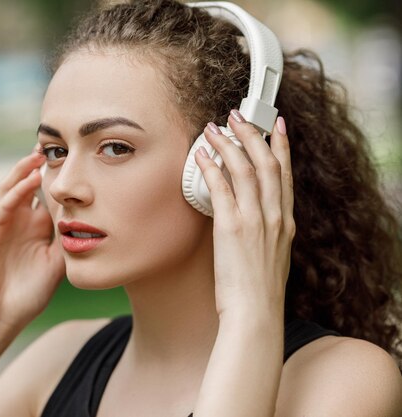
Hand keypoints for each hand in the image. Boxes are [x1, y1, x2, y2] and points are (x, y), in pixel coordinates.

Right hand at [0, 150, 64, 333]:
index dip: (59, 179)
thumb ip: (67, 241)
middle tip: (56, 145)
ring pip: (11, 188)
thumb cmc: (27, 294)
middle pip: (27, 184)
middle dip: (39, 165)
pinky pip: (2, 207)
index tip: (78, 160)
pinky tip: (29, 179)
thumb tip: (89, 220)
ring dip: (24, 170)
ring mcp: (0, 224)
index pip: (46, 195)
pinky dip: (15, 192)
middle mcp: (17, 221)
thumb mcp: (57, 264)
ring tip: (39, 154)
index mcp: (34, 227)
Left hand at [194, 111, 294, 318]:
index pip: (286, 174)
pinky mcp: (232, 228)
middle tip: (238, 115)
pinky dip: (211, 168)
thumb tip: (253, 218)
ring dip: (228, 144)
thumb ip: (267, 232)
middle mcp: (274, 216)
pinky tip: (201, 155)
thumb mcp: (273, 255)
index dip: (282, 146)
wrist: (255, 312)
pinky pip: (221, 188)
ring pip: (244, 169)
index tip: (277, 126)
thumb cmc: (259, 289)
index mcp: (285, 222)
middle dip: (252, 134)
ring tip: (214, 128)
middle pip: (267, 162)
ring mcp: (254, 220)